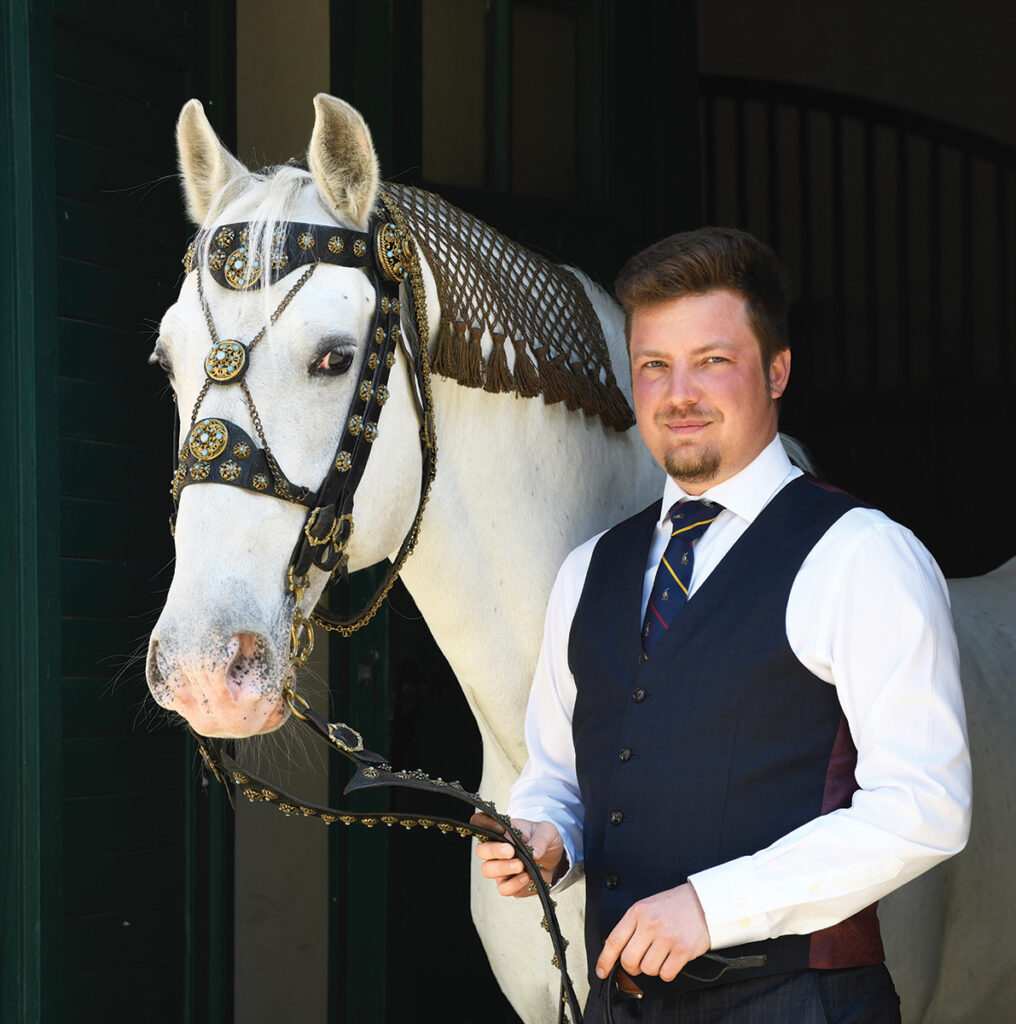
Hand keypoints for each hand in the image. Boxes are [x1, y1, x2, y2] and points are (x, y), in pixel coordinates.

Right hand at [470, 813, 566, 897]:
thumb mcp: (548, 831)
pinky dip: (514, 884)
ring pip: (488, 870)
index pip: (480, 822)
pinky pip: (504, 888)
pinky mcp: (509, 884)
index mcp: (502, 830)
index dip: (482, 823)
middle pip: (481, 850)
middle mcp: (496, 849)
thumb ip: (541, 839)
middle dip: (494, 851)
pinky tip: (526, 877)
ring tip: (520, 866)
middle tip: (510, 851)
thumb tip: (534, 852)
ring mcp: (500, 868)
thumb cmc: (545, 841)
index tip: (499, 827)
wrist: (555, 860)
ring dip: (503, 868)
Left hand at [596, 882, 710, 982]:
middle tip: (640, 961)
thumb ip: (633, 926)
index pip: (614, 940)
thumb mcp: (648, 907)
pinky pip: (666, 974)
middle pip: (629, 960)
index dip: (605, 960)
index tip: (601, 971)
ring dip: (653, 968)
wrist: (703, 902)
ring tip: (662, 954)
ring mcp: (666, 937)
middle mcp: (650, 924)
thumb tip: (619, 951)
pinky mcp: (682, 950)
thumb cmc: (674, 906)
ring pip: (648, 969)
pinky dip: (667, 972)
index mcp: (637, 912)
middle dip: (633, 967)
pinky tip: (672, 960)